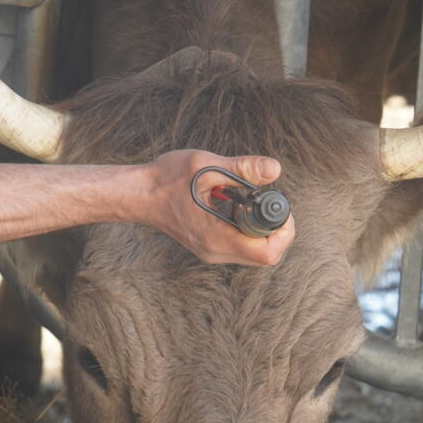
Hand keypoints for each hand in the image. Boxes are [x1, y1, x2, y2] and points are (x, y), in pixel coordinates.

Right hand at [141, 150, 295, 265]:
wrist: (139, 194)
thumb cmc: (167, 179)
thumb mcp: (206, 166)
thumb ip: (242, 168)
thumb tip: (274, 169)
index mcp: (216, 237)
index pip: (266, 253)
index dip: (283, 232)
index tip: (276, 205)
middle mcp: (215, 251)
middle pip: (265, 256)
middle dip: (277, 230)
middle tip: (268, 201)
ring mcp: (211, 252)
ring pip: (254, 253)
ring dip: (263, 230)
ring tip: (251, 201)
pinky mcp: (209, 247)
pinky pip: (240, 247)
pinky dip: (249, 230)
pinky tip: (238, 206)